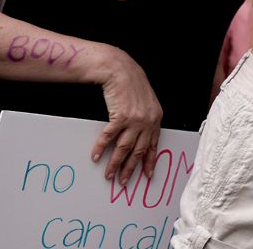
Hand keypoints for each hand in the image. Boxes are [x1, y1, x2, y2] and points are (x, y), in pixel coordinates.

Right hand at [93, 48, 162, 184]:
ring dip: (116, 164)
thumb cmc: (132, 84)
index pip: (153, 145)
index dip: (149, 161)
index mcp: (156, 118)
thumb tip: (140, 134)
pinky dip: (101, 148)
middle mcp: (148, 121)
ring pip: (124, 148)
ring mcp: (135, 120)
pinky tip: (96, 156)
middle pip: (138, 151)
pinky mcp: (120, 116)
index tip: (147, 175)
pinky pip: (109, 137)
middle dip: (131, 169)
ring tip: (109, 175)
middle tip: (124, 182)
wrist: (120, 70)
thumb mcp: (147, 101)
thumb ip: (146, 118)